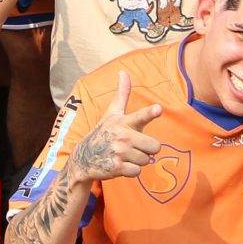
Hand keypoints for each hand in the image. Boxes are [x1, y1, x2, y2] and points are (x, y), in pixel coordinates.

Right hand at [63, 71, 166, 188]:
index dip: (150, 113)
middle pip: (155, 146)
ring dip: (137, 160)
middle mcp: (122, 136)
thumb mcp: (112, 113)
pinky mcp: (116, 167)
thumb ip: (122, 94)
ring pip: (146, 160)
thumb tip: (123, 71)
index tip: (158, 108)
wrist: (84, 158)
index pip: (140, 116)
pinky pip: (137, 171)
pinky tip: (120, 165)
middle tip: (133, 146)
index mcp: (123, 121)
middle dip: (147, 149)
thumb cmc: (104, 132)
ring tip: (124, 155)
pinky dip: (131, 171)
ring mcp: (119, 152)